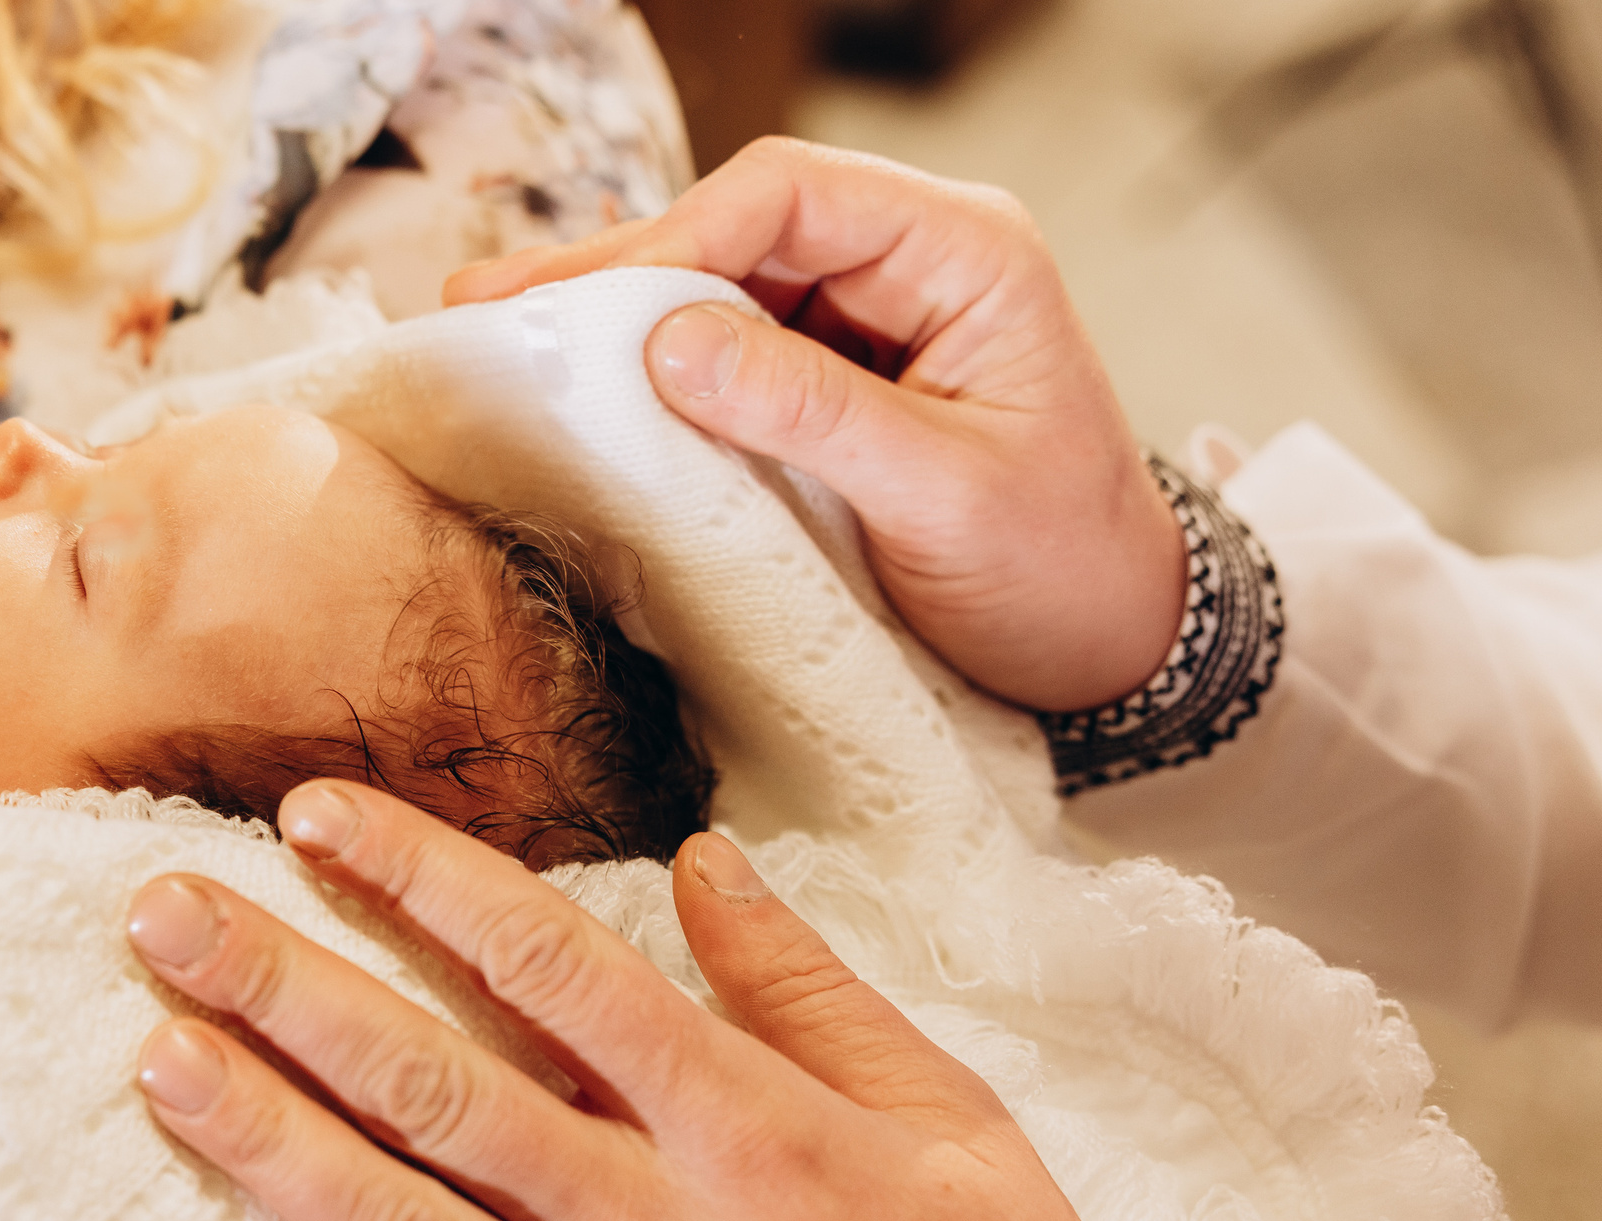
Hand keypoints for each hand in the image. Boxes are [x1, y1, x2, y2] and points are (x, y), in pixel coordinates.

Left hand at [123, 782, 1145, 1220]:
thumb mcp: (952, 1118)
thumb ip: (810, 989)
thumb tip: (706, 860)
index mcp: (744, 1126)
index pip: (548, 967)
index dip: (421, 878)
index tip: (316, 815)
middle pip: (437, 1089)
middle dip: (288, 990)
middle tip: (161, 913)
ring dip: (271, 1150)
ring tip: (159, 1062)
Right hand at [446, 138, 1184, 713]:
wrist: (1112, 644)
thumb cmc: (1058, 570)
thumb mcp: (942, 496)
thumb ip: (813, 414)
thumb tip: (672, 346)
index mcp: (966, 252)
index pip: (792, 194)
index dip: (676, 236)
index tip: (585, 307)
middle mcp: (913, 260)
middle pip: (739, 223)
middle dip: (615, 265)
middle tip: (490, 302)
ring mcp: (870, 317)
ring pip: (720, 281)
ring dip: (617, 312)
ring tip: (504, 332)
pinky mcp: (835, 379)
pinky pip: (730, 349)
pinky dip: (653, 366)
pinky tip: (579, 380)